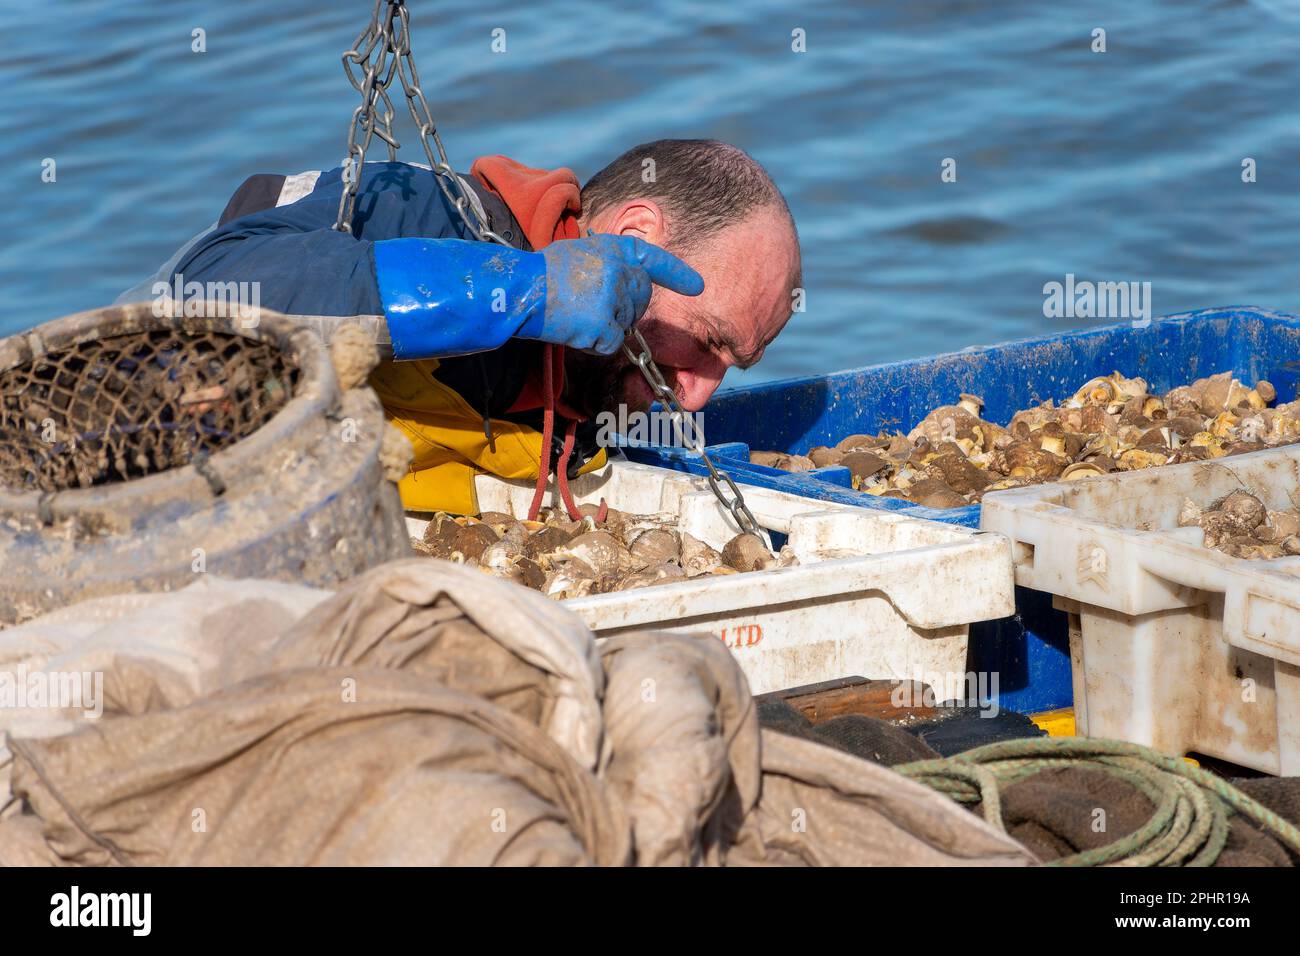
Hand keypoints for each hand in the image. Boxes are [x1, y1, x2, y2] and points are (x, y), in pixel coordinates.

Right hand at [537, 235, 703, 353]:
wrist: (520, 289)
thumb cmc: (544, 274)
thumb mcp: (581, 253)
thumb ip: (608, 264)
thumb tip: (628, 284)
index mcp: (614, 248)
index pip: (652, 259)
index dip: (677, 274)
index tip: (697, 286)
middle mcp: (619, 270)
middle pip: (641, 299)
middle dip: (625, 309)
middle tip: (591, 308)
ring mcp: (613, 296)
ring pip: (626, 324)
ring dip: (606, 327)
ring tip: (576, 316)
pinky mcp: (604, 323)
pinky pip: (612, 343)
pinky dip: (596, 343)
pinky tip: (575, 331)